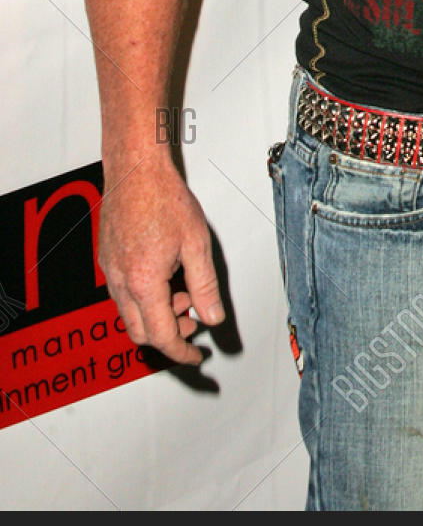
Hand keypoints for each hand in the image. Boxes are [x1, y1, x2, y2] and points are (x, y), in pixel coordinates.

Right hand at [98, 160, 223, 364]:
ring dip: (156, 314)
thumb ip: (205, 286)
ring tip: (182, 290)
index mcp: (144, 282)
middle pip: (140, 333)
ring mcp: (110, 271)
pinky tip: (164, 275)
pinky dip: (143, 297)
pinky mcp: (107, 259)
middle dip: (168, 335)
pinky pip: (122, 293)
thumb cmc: (164, 199)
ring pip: (129, 313)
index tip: (195, 356)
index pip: (162, 336)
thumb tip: (212, 316)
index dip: (181, 351)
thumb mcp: (197, 244)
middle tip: (192, 322)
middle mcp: (120, 282)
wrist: (135, 170)